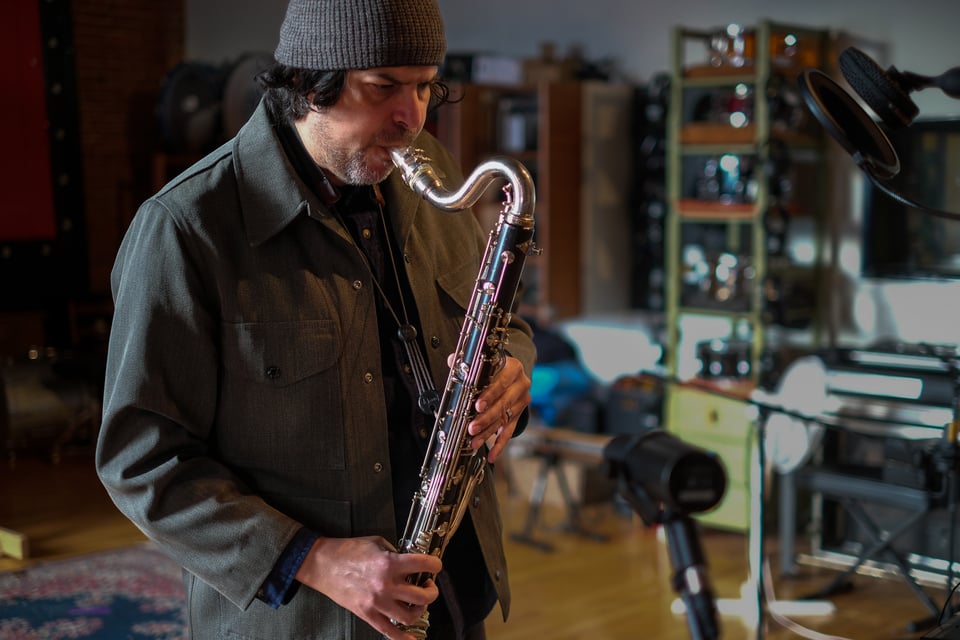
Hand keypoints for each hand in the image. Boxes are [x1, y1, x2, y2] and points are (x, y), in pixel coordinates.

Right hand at [295, 536, 442, 639]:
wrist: (322, 564)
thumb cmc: (347, 551)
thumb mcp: (376, 543)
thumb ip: (395, 552)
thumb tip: (410, 562)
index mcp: (389, 564)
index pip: (423, 565)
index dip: (436, 565)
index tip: (436, 567)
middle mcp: (385, 585)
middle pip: (421, 596)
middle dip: (432, 592)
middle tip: (429, 586)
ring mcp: (376, 603)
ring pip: (410, 616)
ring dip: (420, 610)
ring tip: (417, 603)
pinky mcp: (367, 614)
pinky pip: (389, 632)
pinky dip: (403, 638)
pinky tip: (412, 638)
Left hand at [467, 355, 531, 462]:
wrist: (512, 373)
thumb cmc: (493, 368)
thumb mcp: (483, 362)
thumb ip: (467, 362)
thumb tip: (451, 360)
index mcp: (513, 368)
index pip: (501, 382)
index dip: (489, 394)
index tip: (478, 406)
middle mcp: (521, 384)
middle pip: (503, 404)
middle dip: (486, 418)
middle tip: (472, 427)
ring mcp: (521, 401)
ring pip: (504, 419)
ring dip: (488, 432)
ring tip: (474, 441)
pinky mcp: (519, 414)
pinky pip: (509, 431)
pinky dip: (500, 444)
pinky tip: (492, 455)